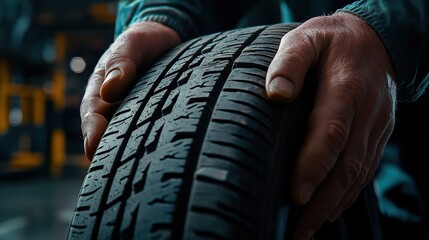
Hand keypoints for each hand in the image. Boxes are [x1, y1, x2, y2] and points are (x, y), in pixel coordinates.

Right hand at [80, 21, 180, 159]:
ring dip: (135, 155)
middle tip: (120, 172)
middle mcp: (115, 110)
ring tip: (145, 170)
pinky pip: (152, 136)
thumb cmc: (143, 41)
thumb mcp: (131, 44)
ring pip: (131, 141)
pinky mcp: (155, 120)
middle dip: (112, 155)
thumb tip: (110, 90)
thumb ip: (121, 62)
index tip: (94, 149)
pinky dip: (155, 146)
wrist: (164, 40)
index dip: (92, 134)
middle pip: (109, 137)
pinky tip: (166, 156)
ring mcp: (136, 117)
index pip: (92, 118)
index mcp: (101, 93)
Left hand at [265, 12, 396, 238]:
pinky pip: (365, 170)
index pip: (331, 132)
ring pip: (358, 174)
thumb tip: (276, 94)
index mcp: (347, 88)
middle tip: (297, 231)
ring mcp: (376, 127)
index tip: (297, 195)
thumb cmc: (332, 41)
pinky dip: (347, 195)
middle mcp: (366, 113)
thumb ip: (289, 62)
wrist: (375, 41)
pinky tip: (329, 211)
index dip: (315, 165)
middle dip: (322, 202)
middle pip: (347, 165)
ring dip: (334, 206)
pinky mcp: (378, 136)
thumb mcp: (307, 38)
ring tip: (307, 230)